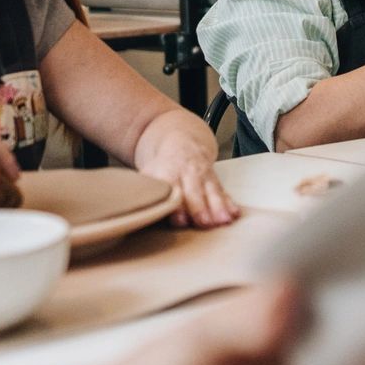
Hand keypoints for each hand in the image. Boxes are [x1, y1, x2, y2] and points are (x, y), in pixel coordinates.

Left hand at [137, 110, 238, 226]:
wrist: (181, 142)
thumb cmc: (162, 167)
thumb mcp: (149, 173)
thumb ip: (144, 190)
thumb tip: (130, 210)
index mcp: (167, 172)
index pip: (172, 190)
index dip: (176, 206)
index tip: (180, 220)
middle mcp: (187, 174)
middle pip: (194, 192)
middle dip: (200, 208)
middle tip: (204, 223)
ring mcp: (203, 176)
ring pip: (212, 192)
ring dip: (219, 207)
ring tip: (224, 221)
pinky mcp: (215, 181)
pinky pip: (223, 191)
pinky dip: (229, 202)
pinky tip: (234, 213)